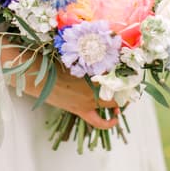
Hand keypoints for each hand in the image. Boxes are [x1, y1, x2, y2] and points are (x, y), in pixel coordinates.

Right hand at [0, 41, 118, 129]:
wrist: (37, 79)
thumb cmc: (53, 64)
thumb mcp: (73, 57)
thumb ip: (87, 57)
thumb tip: (99, 48)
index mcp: (93, 72)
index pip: (117, 75)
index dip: (127, 75)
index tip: (132, 72)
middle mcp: (93, 87)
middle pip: (118, 89)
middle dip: (125, 88)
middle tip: (128, 85)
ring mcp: (88, 101)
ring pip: (113, 104)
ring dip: (120, 102)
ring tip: (123, 99)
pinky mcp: (81, 111)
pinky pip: (98, 122)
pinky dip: (108, 122)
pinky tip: (115, 119)